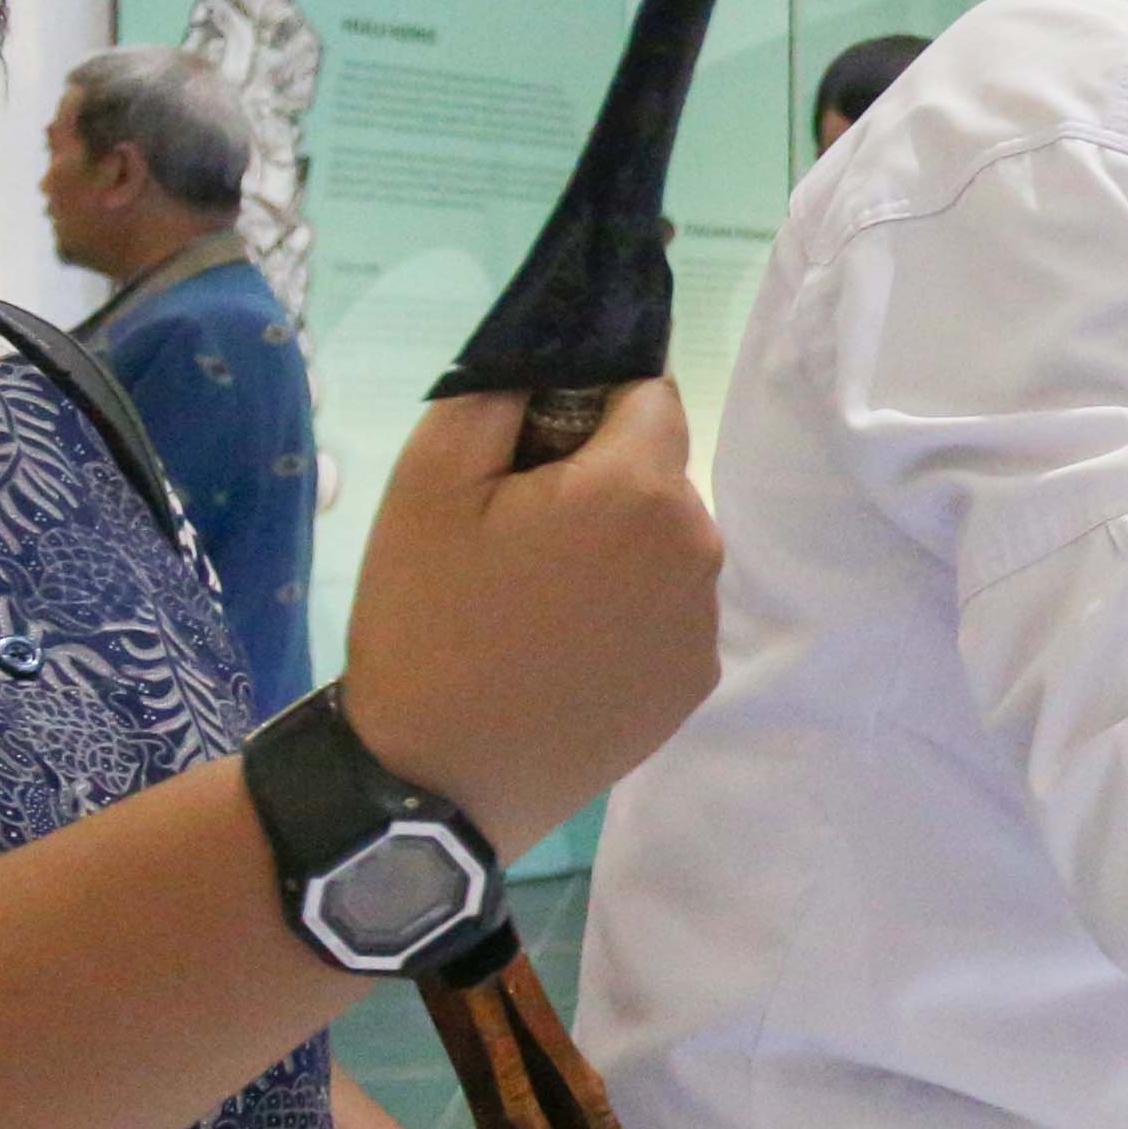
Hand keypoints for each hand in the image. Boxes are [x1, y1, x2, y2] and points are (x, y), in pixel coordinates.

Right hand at [339, 380, 720, 844]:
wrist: (434, 781)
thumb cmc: (426, 621)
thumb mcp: (430, 478)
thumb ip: (504, 386)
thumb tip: (560, 347)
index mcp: (644, 489)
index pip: (645, 391)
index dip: (582, 407)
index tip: (524, 454)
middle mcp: (699, 550)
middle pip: (656, 469)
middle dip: (596, 477)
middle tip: (510, 534)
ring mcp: (701, 624)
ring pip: (662, 540)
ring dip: (613, 546)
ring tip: (530, 601)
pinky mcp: (692, 683)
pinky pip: (664, 608)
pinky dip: (624, 611)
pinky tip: (558, 649)